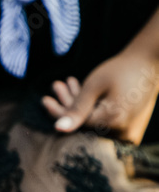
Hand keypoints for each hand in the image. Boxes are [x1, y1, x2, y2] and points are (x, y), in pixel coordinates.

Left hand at [42, 50, 158, 144]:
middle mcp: (119, 129)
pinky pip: (102, 116)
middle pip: (84, 122)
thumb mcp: (95, 86)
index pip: (77, 124)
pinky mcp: (124, 122)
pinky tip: (79, 87)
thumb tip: (57, 129)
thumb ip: (76, 108)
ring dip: (77, 102)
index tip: (44, 100)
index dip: (59, 112)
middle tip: (56, 86)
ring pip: (92, 118)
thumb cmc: (122, 69)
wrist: (149, 61)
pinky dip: (90, 104)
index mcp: (112, 121)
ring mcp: (124, 127)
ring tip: (66, 82)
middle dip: (68, 104)